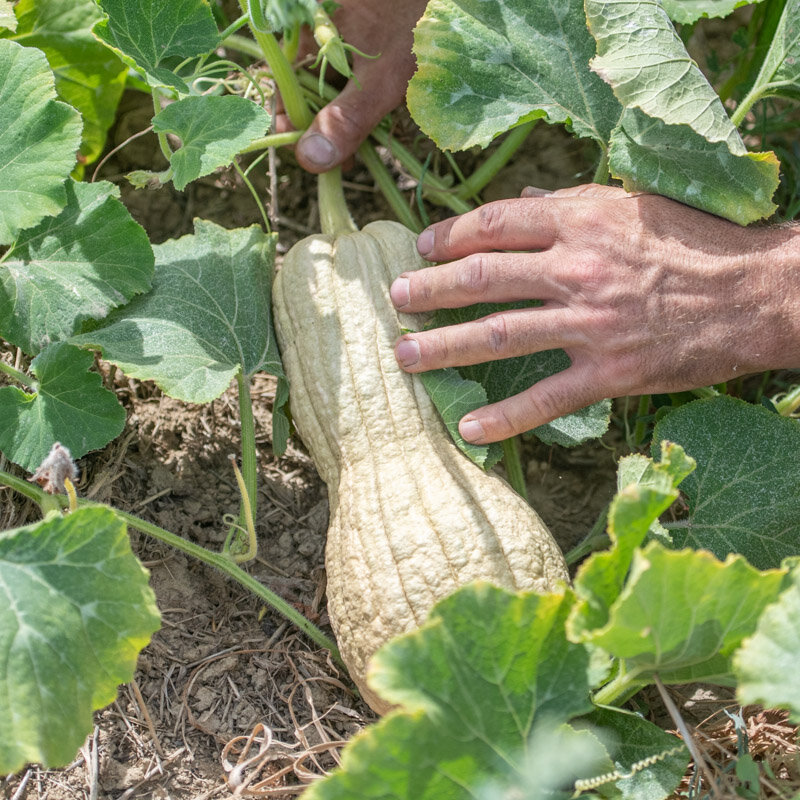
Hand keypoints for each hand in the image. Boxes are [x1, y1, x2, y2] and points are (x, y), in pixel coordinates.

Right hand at [277, 0, 426, 172]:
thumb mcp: (382, 80)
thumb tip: (310, 160)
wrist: (456, 5)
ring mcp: (337, 36)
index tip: (314, 159)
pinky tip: (370, 124)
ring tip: (358, 151)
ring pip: (326, 87)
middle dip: (320, 129)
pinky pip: (347, 79)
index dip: (293, 126)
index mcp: (306, 32)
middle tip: (343, 162)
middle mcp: (316, 32)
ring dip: (339, 121)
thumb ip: (345, 119)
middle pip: (303, 89)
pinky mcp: (360, 42)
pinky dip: (356, 104)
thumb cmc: (418, 25)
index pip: (282, 87)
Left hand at [390, 184, 799, 443]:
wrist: (756, 293)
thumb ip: (570, 205)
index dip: (449, 236)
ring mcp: (590, 324)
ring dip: (443, 347)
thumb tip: (520, 203)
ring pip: (499, 335)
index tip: (422, 247)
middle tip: (396, 299)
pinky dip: (505, 416)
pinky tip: (469, 429)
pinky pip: (546, 398)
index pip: (494, 225)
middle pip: (483, 278)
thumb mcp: (632, 205)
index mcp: (581, 221)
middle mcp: (577, 269)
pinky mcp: (609, 372)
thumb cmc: (694, 243)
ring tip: (405, 357)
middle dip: (429, 290)